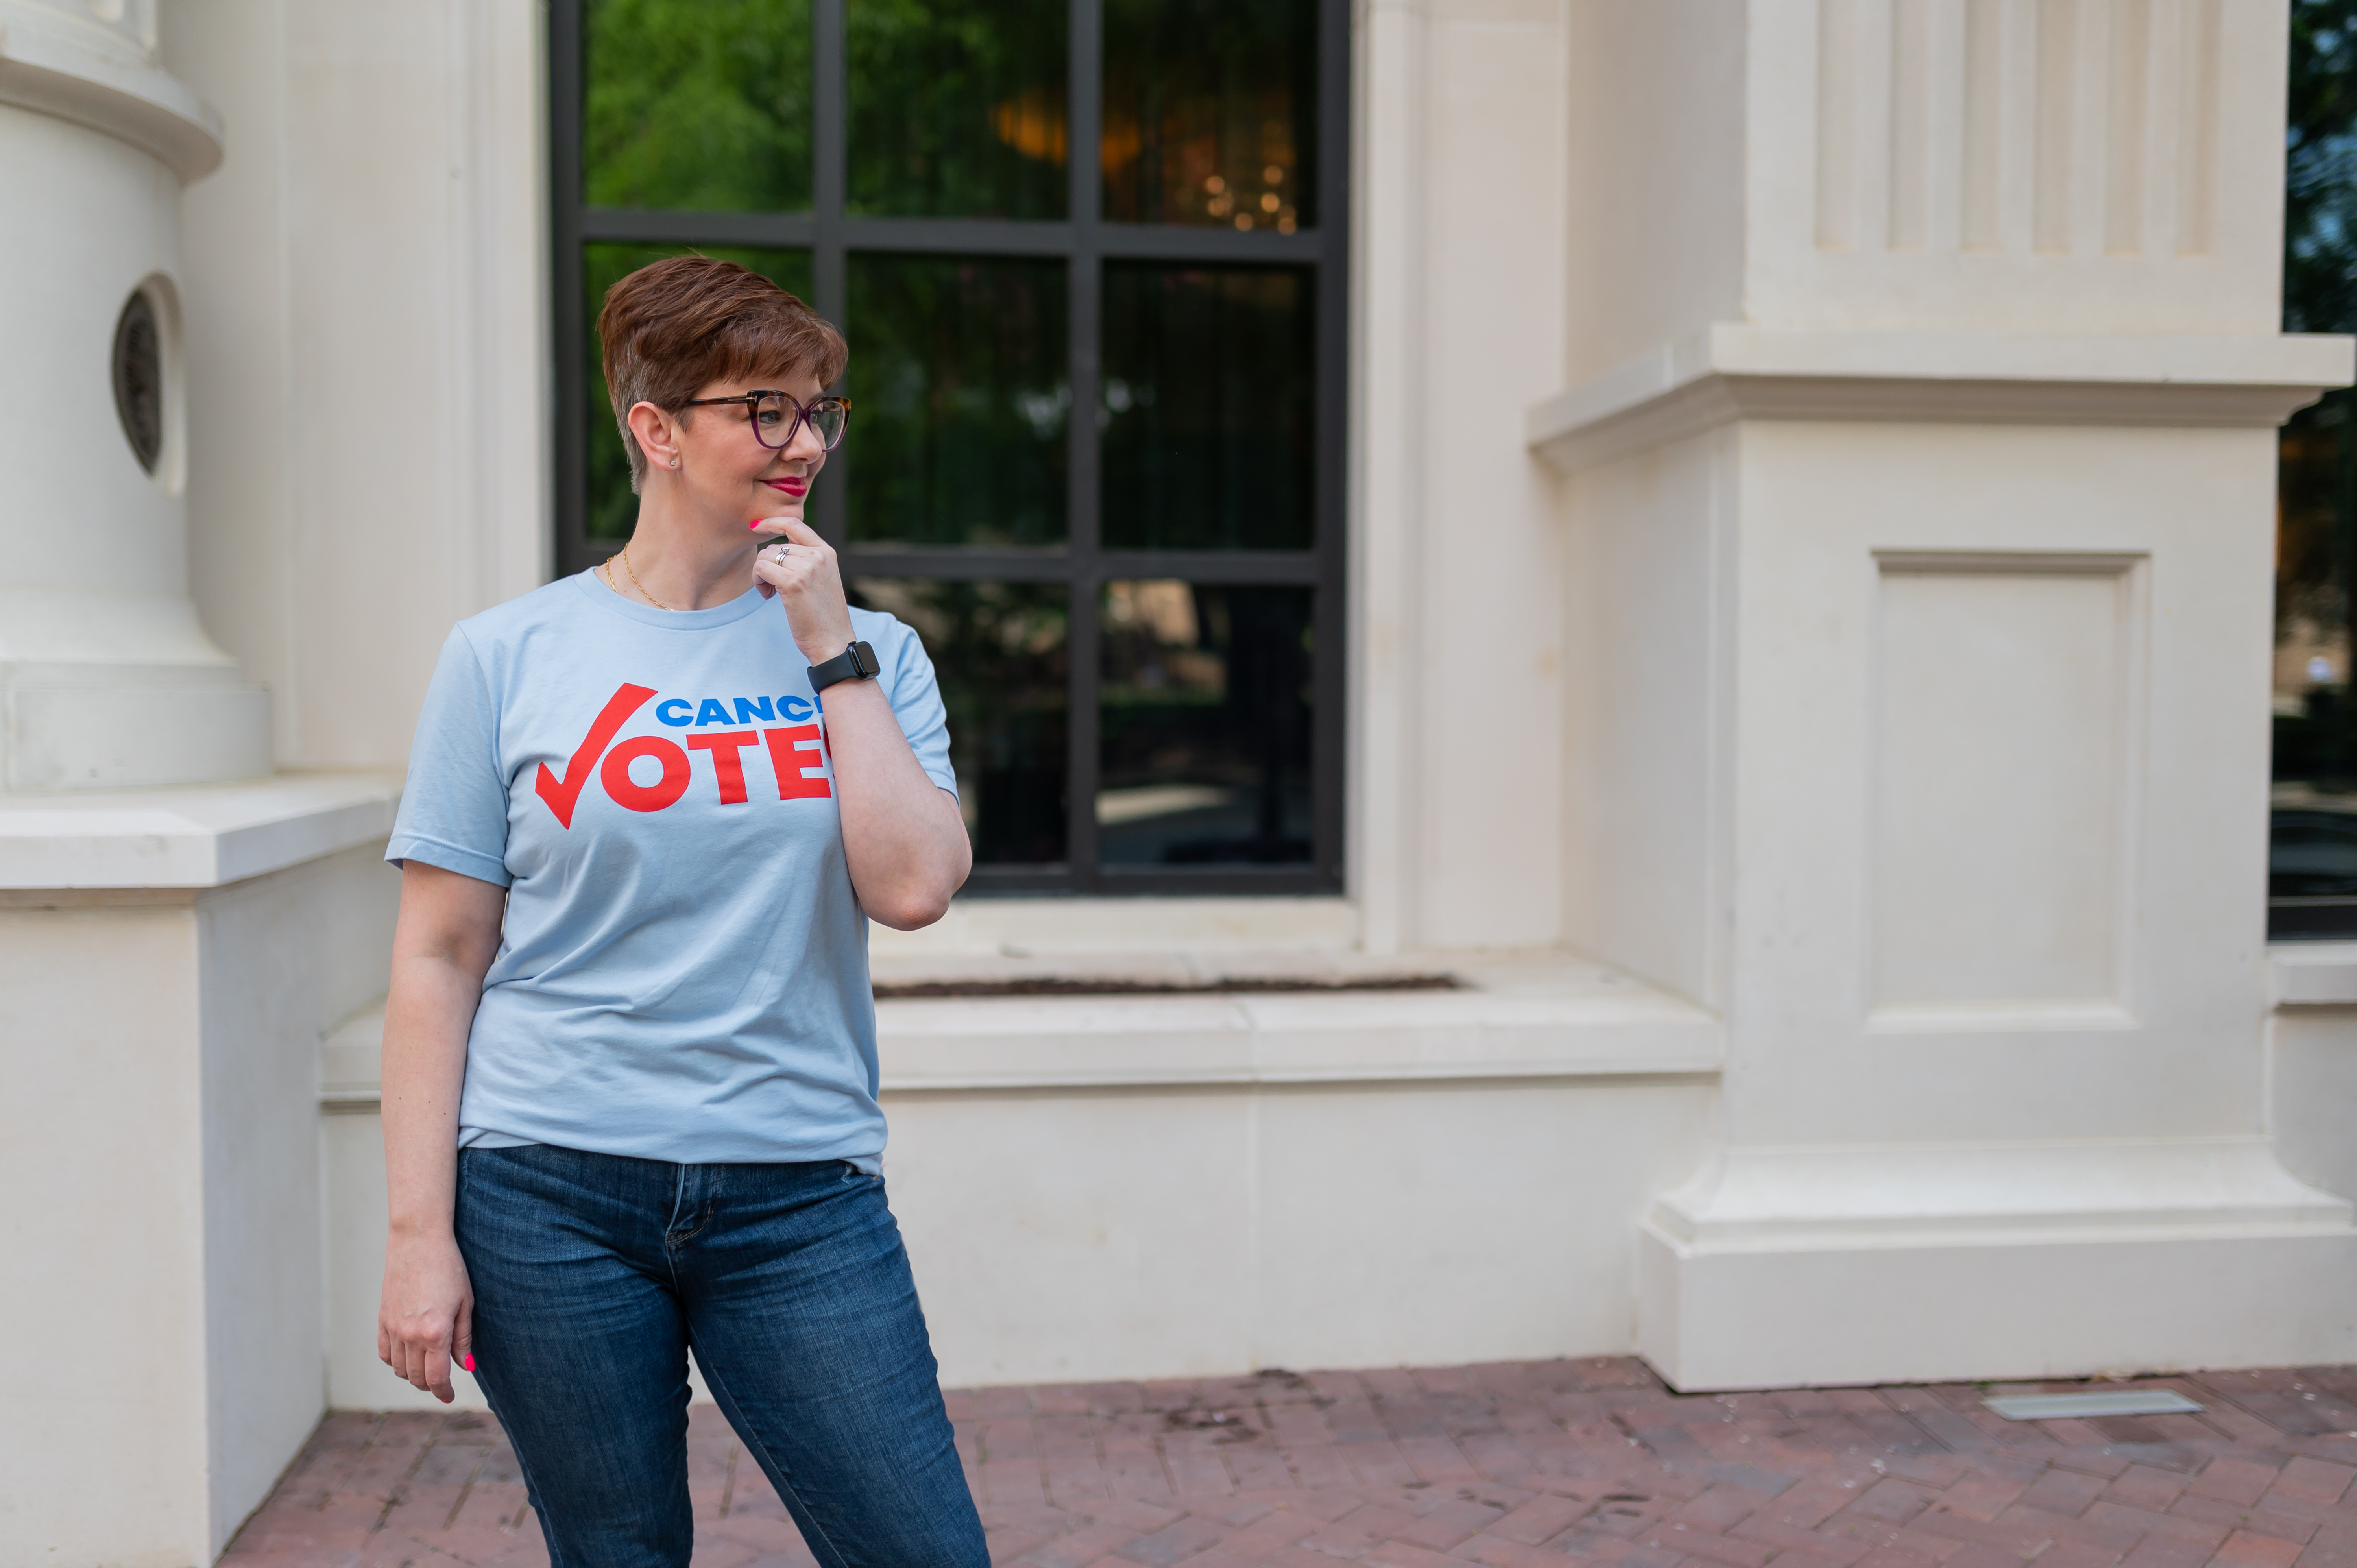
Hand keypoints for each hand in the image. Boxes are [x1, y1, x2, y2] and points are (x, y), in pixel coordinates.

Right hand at [379, 1229, 474, 1402]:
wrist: (418, 1240)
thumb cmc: (449, 1267)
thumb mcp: (466, 1303)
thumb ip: (463, 1338)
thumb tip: (465, 1366)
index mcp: (434, 1332)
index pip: (436, 1377)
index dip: (443, 1392)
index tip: (448, 1396)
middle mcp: (410, 1334)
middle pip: (416, 1377)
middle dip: (430, 1385)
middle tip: (441, 1384)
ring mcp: (393, 1327)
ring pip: (399, 1368)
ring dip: (412, 1374)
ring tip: (426, 1369)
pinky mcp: (382, 1318)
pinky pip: (384, 1352)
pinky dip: (395, 1360)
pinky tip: (407, 1355)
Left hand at [751, 517, 857, 662]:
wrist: (833, 642)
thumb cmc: (823, 617)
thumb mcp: (822, 580)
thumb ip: (807, 560)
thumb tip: (776, 549)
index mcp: (827, 552)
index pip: (794, 524)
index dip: (772, 522)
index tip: (757, 527)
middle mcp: (818, 556)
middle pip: (775, 546)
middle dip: (767, 565)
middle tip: (772, 587)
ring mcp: (806, 568)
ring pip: (765, 557)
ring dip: (761, 575)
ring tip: (772, 593)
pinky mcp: (792, 582)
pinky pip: (761, 568)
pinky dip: (758, 582)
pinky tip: (768, 596)